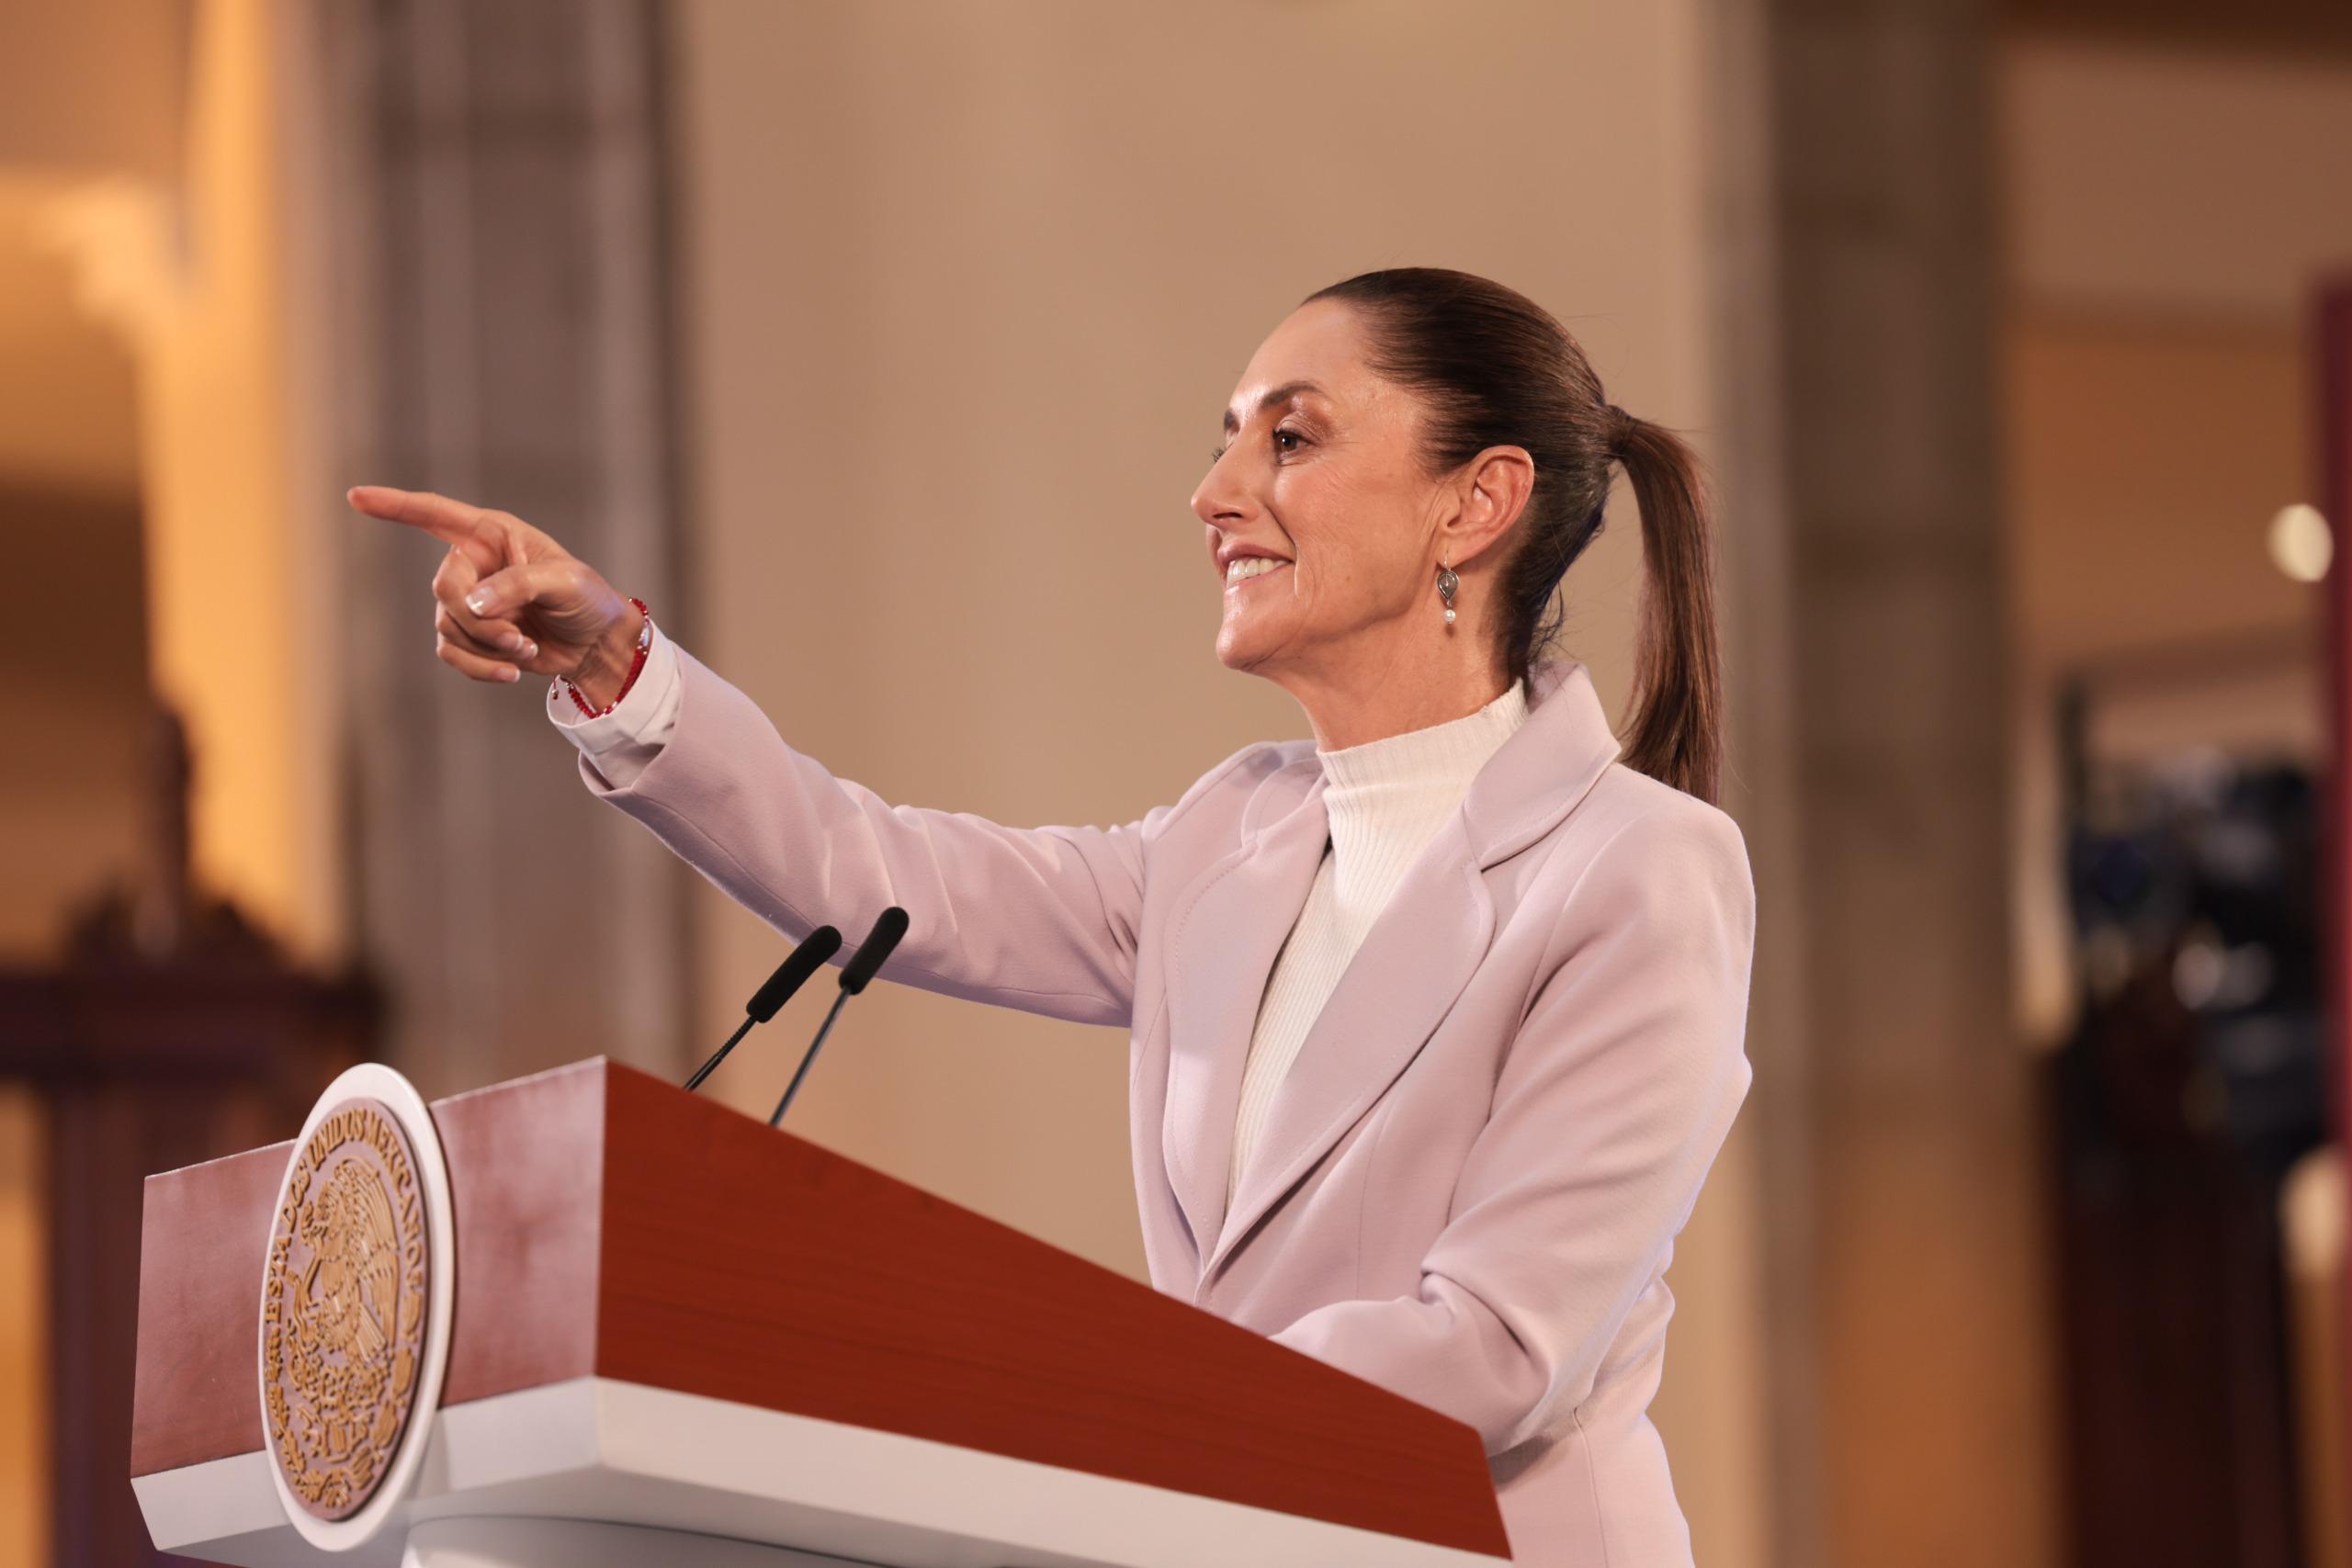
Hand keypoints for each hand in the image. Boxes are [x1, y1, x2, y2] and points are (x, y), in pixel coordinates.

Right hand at [346, 485, 641, 696]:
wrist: (597, 644)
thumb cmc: (586, 599)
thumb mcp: (563, 583)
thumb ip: (517, 586)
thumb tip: (472, 604)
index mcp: (492, 534)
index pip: (435, 514)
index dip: (394, 506)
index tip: (355, 497)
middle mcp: (473, 563)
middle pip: (444, 588)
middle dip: (478, 619)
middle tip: (516, 636)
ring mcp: (468, 601)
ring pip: (448, 626)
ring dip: (486, 645)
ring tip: (525, 648)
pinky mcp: (471, 636)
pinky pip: (452, 653)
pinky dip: (480, 667)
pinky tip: (512, 673)